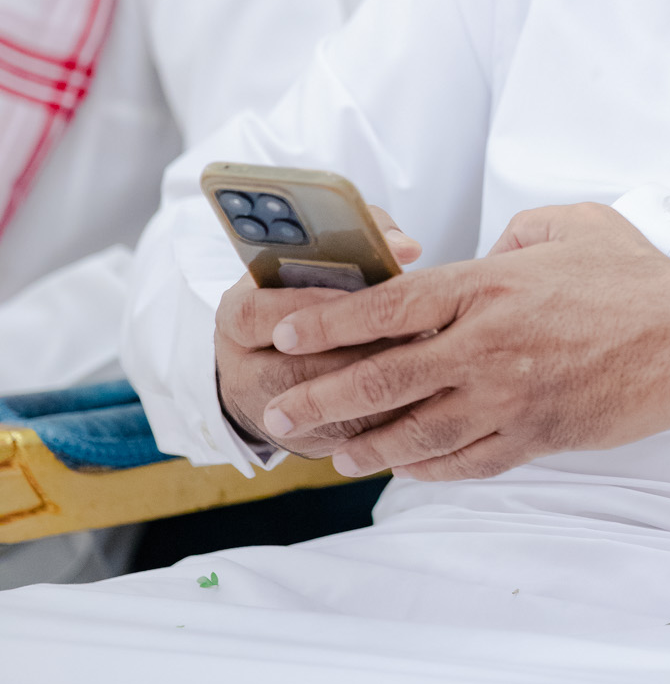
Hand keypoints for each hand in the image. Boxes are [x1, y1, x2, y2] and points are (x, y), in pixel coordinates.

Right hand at [214, 208, 421, 457]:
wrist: (279, 352)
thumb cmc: (308, 294)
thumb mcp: (312, 262)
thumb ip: (358, 241)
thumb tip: (405, 247)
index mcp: (236, 318)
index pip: (256, 315)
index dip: (305, 309)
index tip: (354, 300)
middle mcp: (242, 370)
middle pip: (290, 374)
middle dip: (352, 357)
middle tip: (403, 338)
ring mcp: (269, 414)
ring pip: (321, 415)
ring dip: (373, 394)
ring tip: (419, 367)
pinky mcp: (303, 443)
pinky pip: (344, 440)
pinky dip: (384, 423)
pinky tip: (420, 400)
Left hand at [259, 202, 669, 480]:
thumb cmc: (635, 279)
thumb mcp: (570, 224)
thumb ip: (516, 234)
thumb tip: (490, 250)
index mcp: (488, 286)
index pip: (390, 306)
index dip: (332, 320)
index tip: (287, 329)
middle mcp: (487, 345)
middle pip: (385, 377)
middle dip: (324, 396)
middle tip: (281, 409)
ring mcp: (509, 398)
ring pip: (417, 432)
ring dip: (367, 444)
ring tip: (333, 451)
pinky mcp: (535, 436)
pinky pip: (466, 462)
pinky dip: (429, 468)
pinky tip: (405, 468)